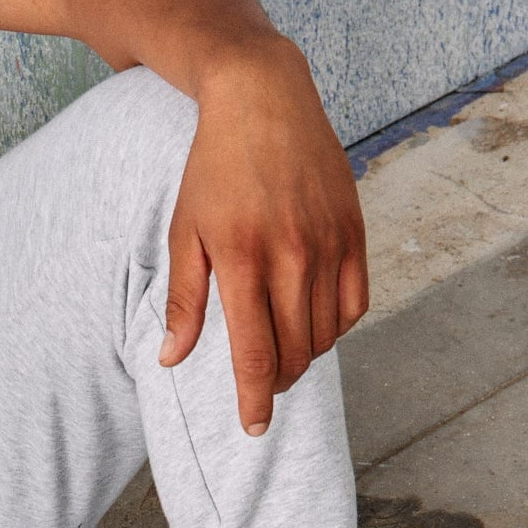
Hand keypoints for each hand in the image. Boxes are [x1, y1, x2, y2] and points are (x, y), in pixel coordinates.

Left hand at [159, 38, 368, 434]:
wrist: (264, 99)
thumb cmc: (214, 169)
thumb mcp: (185, 232)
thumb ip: (184, 301)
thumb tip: (172, 360)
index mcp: (243, 260)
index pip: (255, 353)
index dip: (255, 399)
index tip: (254, 428)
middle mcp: (292, 256)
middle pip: (295, 352)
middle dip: (277, 381)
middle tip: (261, 384)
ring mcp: (329, 245)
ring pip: (326, 335)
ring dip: (304, 356)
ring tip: (282, 351)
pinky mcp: (354, 233)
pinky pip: (354, 305)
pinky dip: (335, 327)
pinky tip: (312, 322)